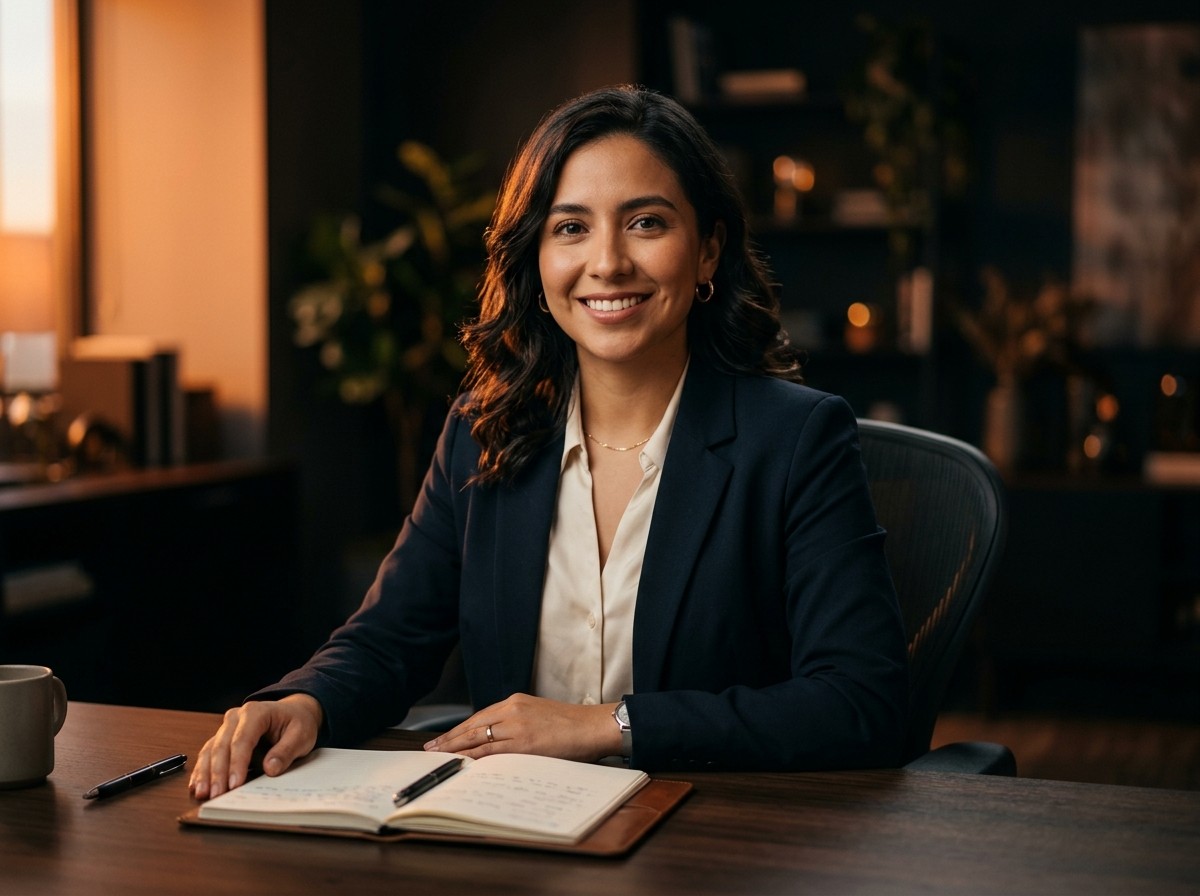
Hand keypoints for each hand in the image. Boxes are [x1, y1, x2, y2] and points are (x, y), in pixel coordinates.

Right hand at [189, 694, 322, 799]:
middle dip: (217, 773)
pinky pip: (208, 754)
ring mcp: (227, 728)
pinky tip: (196, 786)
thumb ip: (286, 751)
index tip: (235, 785)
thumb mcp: (302, 735)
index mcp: (256, 712)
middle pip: (222, 746)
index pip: (242, 739)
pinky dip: (201, 770)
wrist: (294, 712)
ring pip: (210, 750)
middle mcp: (236, 717)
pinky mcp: (222, 739)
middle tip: (216, 796)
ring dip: (205, 773)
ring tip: (202, 794)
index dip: (237, 763)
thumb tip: (270, 769)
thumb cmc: (298, 722)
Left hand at [422, 693, 621, 762]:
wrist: (593, 726)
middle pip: (473, 725)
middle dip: (450, 738)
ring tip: (440, 757)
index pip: (479, 716)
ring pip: (478, 738)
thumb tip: (497, 739)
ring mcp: (518, 726)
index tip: (444, 737)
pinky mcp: (525, 743)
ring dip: (456, 748)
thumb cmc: (572, 724)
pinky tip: (463, 763)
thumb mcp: (539, 715)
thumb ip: (518, 723)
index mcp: (516, 702)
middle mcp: (513, 710)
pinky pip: (493, 751)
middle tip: (431, 748)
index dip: (459, 728)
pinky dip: (475, 757)